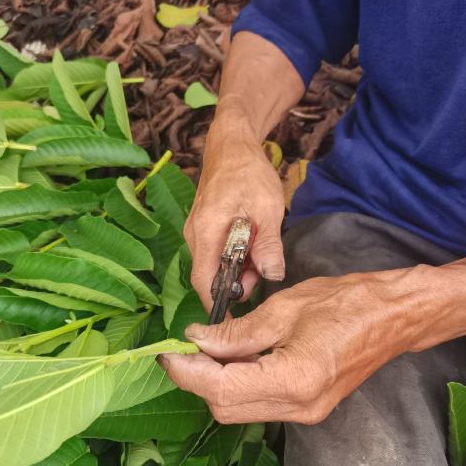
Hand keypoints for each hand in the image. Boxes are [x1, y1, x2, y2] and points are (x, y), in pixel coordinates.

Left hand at [160, 271, 424, 423]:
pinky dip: (237, 384)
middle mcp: (298, 408)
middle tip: (184, 346)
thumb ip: (237, 331)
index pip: (221, 389)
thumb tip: (196, 339)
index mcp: (294, 380)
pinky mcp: (308, 409)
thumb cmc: (347, 302)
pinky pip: (258, 404)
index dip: (187, 372)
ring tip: (204, 349)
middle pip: (225, 408)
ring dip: (214, 383)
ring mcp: (305, 413)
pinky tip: (232, 359)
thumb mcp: (284, 308)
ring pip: (239, 410)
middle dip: (197, 379)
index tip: (166, 351)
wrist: (395, 317)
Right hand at [184, 111, 285, 311]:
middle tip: (262, 273)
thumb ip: (268, 245)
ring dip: (236, 268)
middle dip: (235, 283)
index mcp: (206, 231)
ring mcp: (195, 230)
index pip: (202, 280)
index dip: (216, 303)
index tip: (233, 320)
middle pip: (209, 275)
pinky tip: (251, 244)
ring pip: (213, 264)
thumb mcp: (267, 209)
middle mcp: (194, 234)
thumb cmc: (249, 172)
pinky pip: (214, 252)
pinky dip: (233, 256)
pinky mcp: (201, 227)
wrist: (231, 145)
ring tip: (260, 252)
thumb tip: (272, 275)